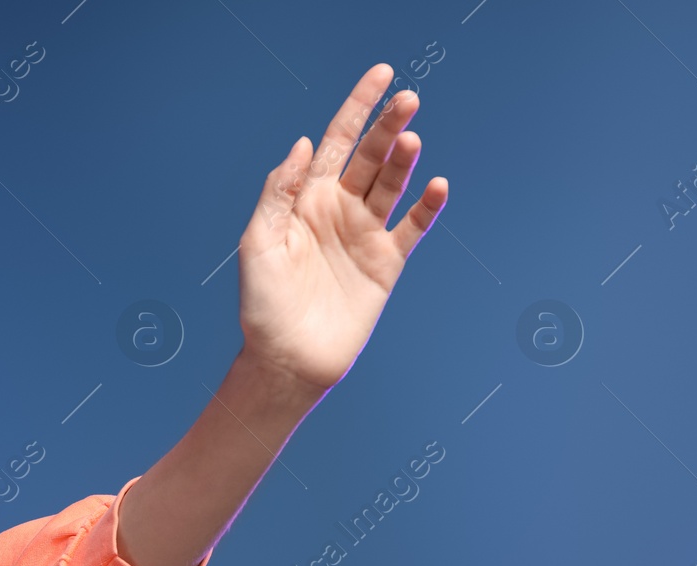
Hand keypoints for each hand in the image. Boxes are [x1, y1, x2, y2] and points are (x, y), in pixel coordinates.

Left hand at [236, 62, 448, 391]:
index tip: (382, 75)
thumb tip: (305, 143)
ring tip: (410, 140)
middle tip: (408, 98)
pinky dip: (428, 206)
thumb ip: (280, 191)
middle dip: (388, 124)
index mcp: (305, 199)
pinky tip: (438, 185)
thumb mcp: (258, 242)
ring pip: (392, 184)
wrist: (288, 360)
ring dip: (404, 160)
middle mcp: (338, 209)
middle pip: (370, 155)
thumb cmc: (263, 304)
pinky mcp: (386, 263)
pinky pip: (413, 227)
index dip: (358, 106)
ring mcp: (364, 234)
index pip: (336, 141)